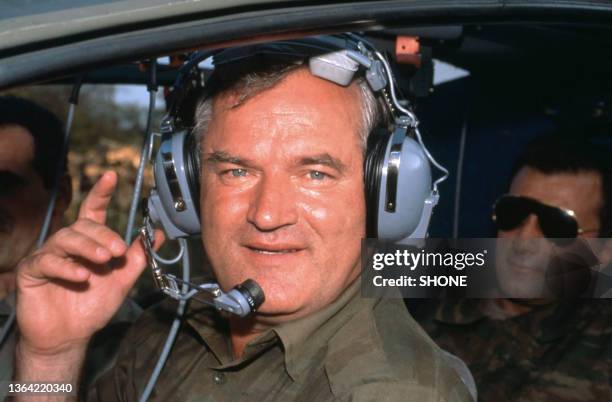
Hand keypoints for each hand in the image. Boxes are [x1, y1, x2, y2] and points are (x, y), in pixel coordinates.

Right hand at [16, 171, 163, 355]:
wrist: (70, 337)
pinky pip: (46, 261)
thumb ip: (138, 256)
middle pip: (83, 227)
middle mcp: (67, 244)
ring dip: (88, 247)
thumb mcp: (122, 280)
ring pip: (66, 239)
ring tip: (105, 260)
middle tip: (119, 250)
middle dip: (104, 236)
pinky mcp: (32, 272)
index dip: (101, 193)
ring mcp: (47, 256)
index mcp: (89, 242)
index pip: (93, 211)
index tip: (112, 176)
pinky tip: (82, 276)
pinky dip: (66, 267)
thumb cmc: (93, 306)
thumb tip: (159, 233)